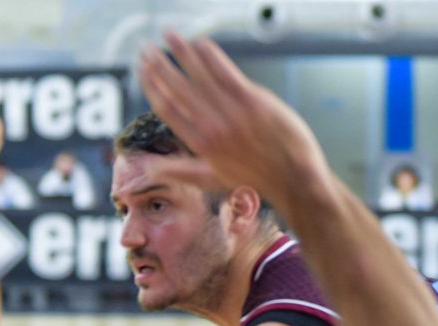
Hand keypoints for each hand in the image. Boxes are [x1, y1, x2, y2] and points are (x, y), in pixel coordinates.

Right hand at [137, 31, 328, 205]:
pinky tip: (200, 42)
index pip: (167, 109)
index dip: (152, 87)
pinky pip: (224, 71)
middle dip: (159, 66)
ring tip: (168, 35)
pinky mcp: (251, 100)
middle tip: (147, 49)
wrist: (293, 178)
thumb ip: (178, 171)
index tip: (143, 72)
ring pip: (198, 75)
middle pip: (177, 88)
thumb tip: (150, 170)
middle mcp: (211, 126)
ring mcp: (231, 111)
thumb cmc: (256, 179)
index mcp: (199, 144)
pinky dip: (210, 55)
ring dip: (180, 52)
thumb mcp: (212, 179)